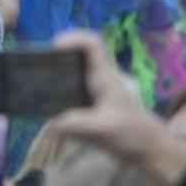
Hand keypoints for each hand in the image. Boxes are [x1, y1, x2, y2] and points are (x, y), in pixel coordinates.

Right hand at [47, 31, 185, 185]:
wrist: (148, 148)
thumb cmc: (130, 134)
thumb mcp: (101, 130)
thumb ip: (75, 125)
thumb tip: (52, 123)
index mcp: (106, 77)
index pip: (92, 44)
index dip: (73, 38)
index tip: (53, 46)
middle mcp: (102, 77)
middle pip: (79, 54)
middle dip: (58, 56)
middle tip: (38, 67)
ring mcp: (99, 88)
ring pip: (76, 70)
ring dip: (57, 73)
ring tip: (38, 84)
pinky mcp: (95, 101)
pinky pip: (75, 87)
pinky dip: (61, 90)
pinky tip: (49, 104)